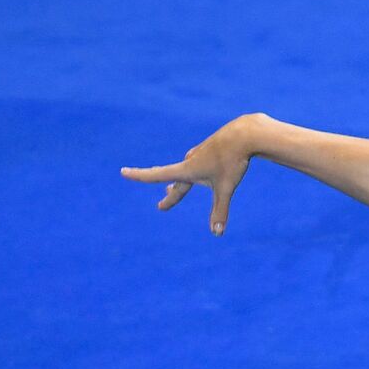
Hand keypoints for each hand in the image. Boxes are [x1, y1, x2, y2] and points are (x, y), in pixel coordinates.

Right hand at [120, 113, 268, 235]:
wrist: (244, 134)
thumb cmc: (233, 161)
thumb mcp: (226, 188)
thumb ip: (220, 210)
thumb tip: (217, 233)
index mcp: (187, 169)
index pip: (157, 175)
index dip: (139, 176)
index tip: (123, 172)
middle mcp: (190, 160)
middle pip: (176, 182)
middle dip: (171, 196)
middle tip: (162, 206)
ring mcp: (199, 154)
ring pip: (186, 172)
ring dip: (179, 182)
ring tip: (172, 189)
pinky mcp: (210, 149)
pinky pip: (198, 163)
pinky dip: (194, 171)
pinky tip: (198, 167)